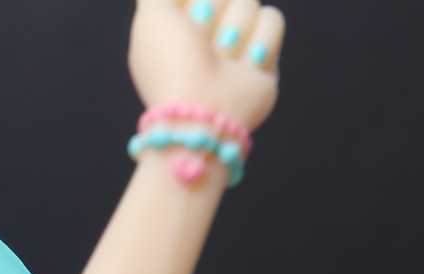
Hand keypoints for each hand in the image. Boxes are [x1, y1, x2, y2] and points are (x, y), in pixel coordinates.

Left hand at [129, 0, 283, 133]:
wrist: (203, 112)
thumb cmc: (173, 64)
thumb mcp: (152, 16)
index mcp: (174, 25)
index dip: (190, 3)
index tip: (185, 23)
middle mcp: (204, 34)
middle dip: (211, 13)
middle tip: (200, 45)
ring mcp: (235, 44)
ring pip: (249, 2)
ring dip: (234, 30)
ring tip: (222, 61)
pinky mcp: (264, 56)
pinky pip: (272, 19)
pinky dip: (259, 43)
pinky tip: (244, 67)